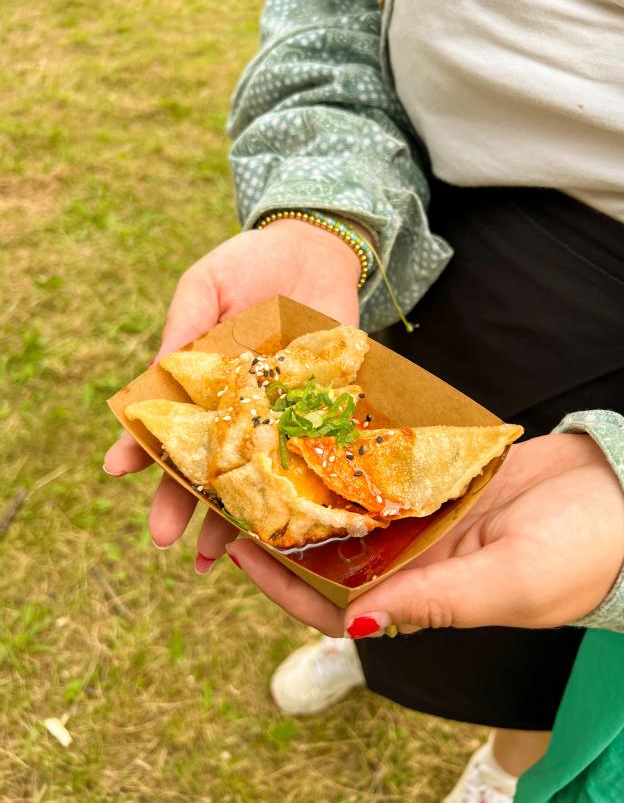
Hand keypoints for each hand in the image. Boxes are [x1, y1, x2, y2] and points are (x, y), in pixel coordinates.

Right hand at [103, 220, 361, 568]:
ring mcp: (280, 413)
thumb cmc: (250, 263)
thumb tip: (155, 376)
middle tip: (163, 539)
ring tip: (213, 556)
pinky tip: (284, 524)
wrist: (315, 248)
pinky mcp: (323, 410)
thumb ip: (183, 328)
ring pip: (254, 473)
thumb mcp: (205, 287)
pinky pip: (308, 454)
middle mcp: (238, 407)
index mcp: (202, 381)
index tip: (118, 470)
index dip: (141, 447)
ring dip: (234, 514)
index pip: (165, 423)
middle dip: (183, 500)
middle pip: (207, 462)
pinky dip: (297, 489)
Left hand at [226, 433, 623, 634]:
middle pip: (333, 550)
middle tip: (243, 489)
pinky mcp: (444, 480)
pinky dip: (361, 456)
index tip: (240, 549)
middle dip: (287, 527)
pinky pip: (391, 470)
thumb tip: (354, 622)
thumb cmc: (579, 554)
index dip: (283, 584)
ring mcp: (428, 518)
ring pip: (357, 507)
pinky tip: (330, 431)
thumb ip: (434, 602)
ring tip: (275, 452)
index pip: (334, 602)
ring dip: (318, 486)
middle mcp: (416, 559)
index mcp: (424, 597)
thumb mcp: (506, 583)